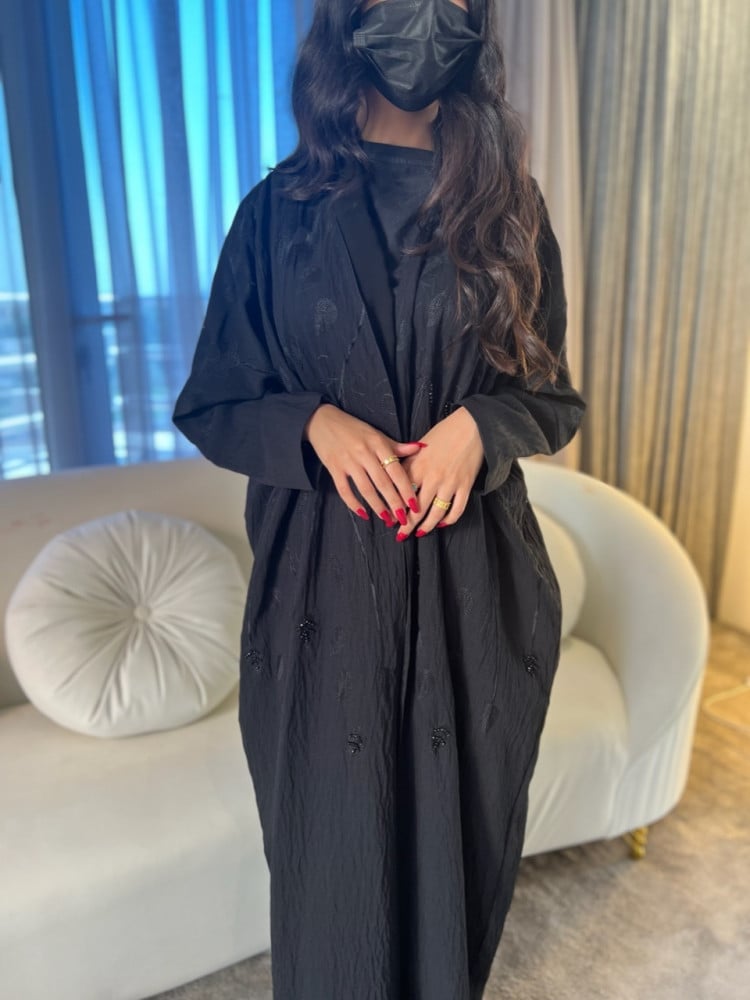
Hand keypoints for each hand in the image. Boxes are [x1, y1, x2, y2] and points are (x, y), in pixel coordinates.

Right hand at [304, 403, 425, 524]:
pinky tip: (364, 514)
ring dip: (378, 507)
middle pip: (383, 483)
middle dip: (394, 503)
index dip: (406, 489)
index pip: (396, 470)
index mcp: (378, 444)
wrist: (323, 421)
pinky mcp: (334, 468)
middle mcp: (364, 453)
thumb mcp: (377, 434)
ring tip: (387, 520)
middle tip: (403, 519)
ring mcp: (348, 462)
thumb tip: (421, 447)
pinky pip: (344, 490)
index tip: (414, 505)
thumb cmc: (353, 428)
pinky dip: (354, 504)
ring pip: (366, 489)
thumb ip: (397, 445)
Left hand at [393, 406, 484, 540]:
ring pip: (436, 514)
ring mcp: (450, 483)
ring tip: (419, 533)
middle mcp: (432, 477)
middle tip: (400, 535)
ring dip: (426, 526)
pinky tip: (442, 524)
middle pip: (417, 509)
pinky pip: (457, 509)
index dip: (395, 509)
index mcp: (418, 466)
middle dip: (407, 525)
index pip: (402, 494)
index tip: (389, 518)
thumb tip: (395, 478)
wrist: (472, 425)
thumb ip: (408, 462)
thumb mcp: (420, 445)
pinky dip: (449, 520)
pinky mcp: (465, 486)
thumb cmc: (444, 432)